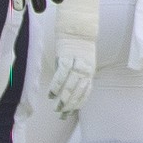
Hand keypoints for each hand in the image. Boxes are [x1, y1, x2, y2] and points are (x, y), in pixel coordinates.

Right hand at [35, 0, 97, 117]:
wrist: (78, 29)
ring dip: (62, 98)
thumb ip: (79, 77)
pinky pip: (61, 74)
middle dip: (69, 104)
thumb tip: (71, 92)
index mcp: (90, 71)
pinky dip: (57, 85)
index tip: (69, 113)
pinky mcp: (66, 56)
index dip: (77, 104)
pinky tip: (52, 94)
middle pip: (78, 91)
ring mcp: (76, 63)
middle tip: (60, 113)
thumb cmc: (78, 48)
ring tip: (56, 107)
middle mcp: (85, 69)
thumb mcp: (83, 63)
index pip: (86, 92)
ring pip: (70, 84)